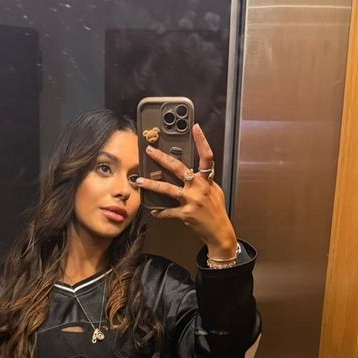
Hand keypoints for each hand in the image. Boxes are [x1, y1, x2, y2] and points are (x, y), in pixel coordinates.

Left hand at [136, 122, 237, 255]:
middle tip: (149, 151)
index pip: (206, 156)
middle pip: (178, 168)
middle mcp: (198, 187)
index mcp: (206, 180)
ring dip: (151, 185)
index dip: (202, 141)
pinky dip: (160, 212)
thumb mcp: (214, 191)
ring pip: (167, 189)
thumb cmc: (216, 210)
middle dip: (162, 158)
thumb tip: (193, 173)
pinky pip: (168, 211)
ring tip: (138, 181)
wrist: (218, 230)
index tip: (195, 127)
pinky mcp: (185, 213)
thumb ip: (204, 180)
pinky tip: (153, 211)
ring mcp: (191, 200)